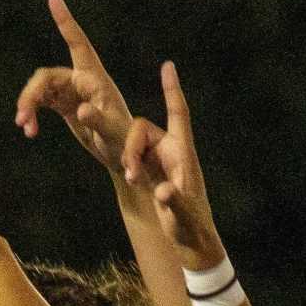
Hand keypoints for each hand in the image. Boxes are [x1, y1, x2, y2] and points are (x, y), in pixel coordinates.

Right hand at [14, 0, 138, 174]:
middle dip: (32, 94)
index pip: (78, 43)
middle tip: (22, 117)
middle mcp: (81, 79)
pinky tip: (30, 131)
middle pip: (47, 76)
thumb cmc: (124, 140)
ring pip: (40, 89)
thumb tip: (82, 110)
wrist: (121, 154)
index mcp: (95, 78)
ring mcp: (70, 91)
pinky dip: (32, 115)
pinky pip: (41, 103)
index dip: (66, 21)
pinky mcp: (63, 104)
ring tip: (24, 126)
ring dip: (29, 106)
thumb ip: (99, 120)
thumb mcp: (114, 132)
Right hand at [117, 63, 226, 271]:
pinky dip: (126, 163)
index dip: (172, 91)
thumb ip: (174, 202)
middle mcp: (168, 149)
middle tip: (114, 148)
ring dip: (128, 158)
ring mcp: (155, 160)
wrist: (189, 239)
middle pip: (141, 128)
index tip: (167, 66)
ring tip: (132, 179)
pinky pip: (129, 157)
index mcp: (182, 152)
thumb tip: (163, 192)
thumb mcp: (183, 215)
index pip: (178, 114)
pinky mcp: (145, 172)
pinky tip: (128, 177)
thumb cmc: (191, 225)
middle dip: (127, 139)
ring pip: (131, 143)